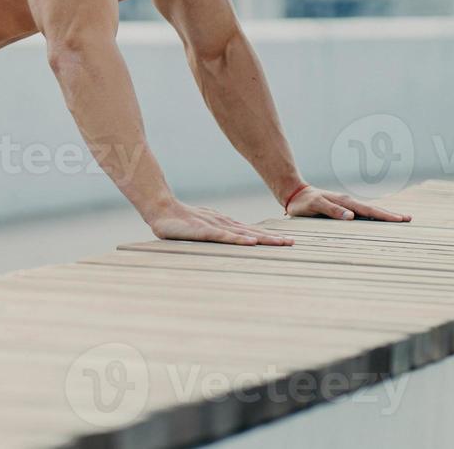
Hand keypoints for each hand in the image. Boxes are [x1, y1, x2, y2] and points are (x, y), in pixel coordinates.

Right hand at [147, 199, 294, 245]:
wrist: (161, 209)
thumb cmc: (180, 222)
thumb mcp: (203, 228)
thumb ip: (216, 234)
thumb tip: (228, 241)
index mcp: (225, 225)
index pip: (251, 232)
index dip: (269, 237)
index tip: (286, 242)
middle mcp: (224, 224)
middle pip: (253, 233)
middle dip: (273, 239)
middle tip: (292, 243)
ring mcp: (215, 226)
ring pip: (244, 234)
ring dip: (263, 239)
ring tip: (280, 243)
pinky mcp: (205, 230)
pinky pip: (225, 236)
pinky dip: (239, 239)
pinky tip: (251, 242)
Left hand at [284, 184, 410, 221]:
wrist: (295, 194)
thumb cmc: (303, 202)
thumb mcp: (315, 206)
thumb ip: (332, 210)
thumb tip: (351, 217)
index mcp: (345, 202)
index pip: (369, 210)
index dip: (385, 215)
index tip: (400, 219)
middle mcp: (349, 203)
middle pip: (373, 210)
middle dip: (390, 215)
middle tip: (408, 219)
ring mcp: (347, 205)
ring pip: (369, 211)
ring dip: (383, 216)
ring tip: (399, 220)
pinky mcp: (343, 209)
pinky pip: (361, 214)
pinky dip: (373, 217)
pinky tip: (378, 221)